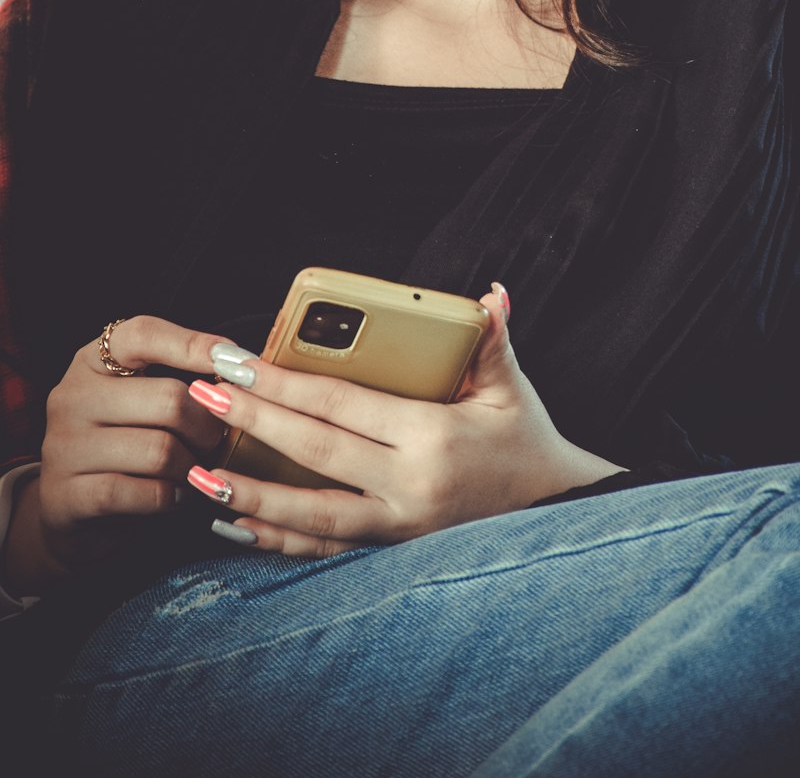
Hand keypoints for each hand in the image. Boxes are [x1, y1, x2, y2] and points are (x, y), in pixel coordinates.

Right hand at [4, 316, 231, 596]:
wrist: (74, 508)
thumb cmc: (126, 441)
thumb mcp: (140, 397)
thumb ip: (179, 376)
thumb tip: (245, 365)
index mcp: (92, 361)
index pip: (143, 335)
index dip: (194, 344)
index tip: (237, 361)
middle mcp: (72, 396)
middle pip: (168, 398)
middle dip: (208, 423)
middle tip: (218, 437)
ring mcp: (65, 447)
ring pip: (161, 450)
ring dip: (193, 464)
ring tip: (198, 467)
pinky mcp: (69, 496)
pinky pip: (144, 493)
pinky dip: (174, 496)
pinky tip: (178, 493)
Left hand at [186, 286, 620, 556]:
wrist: (556, 512)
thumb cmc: (526, 438)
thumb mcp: (511, 387)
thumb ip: (492, 339)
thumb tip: (490, 295)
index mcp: (432, 437)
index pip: (342, 405)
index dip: (284, 385)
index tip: (238, 364)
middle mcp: (409, 487)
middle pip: (314, 453)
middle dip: (252, 423)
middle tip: (201, 395)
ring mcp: (398, 526)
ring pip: (310, 515)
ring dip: (250, 495)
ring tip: (198, 475)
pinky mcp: (392, 550)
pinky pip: (324, 549)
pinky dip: (277, 540)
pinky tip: (234, 526)